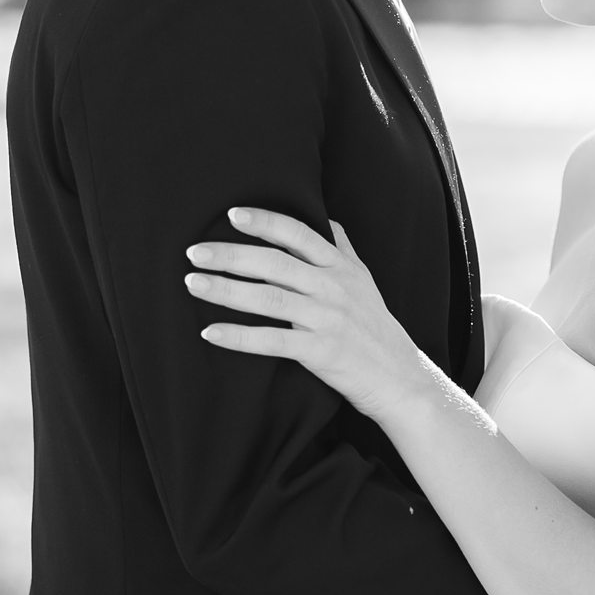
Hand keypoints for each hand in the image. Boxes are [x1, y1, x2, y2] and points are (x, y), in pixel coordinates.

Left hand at [185, 208, 429, 423]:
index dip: (265, 221)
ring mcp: (327, 319)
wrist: (402, 380)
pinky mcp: (321, 352)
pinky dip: (238, 337)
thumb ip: (343, 250)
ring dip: (226, 290)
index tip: (232, 215)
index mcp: (341, 267)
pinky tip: (210, 332)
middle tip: (194, 251)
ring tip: (193, 283)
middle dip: (231, 255)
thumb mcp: (365, 282)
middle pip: (275, 263)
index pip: (299, 234)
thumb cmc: (377, 329)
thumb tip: (328, 219)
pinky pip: (272, 341)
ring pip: (269, 299)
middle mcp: (333, 288)